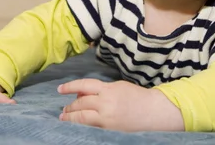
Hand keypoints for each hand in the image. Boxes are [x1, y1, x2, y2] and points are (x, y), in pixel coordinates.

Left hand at [58, 79, 183, 131]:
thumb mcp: (118, 87)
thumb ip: (101, 89)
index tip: (60, 89)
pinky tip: (77, 125)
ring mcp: (107, 117)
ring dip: (71, 117)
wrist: (154, 111)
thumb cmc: (137, 97)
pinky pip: (90, 127)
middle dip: (70, 107)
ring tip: (65, 118)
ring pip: (82, 117)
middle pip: (81, 103)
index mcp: (109, 89)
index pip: (84, 85)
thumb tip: (82, 93)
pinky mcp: (109, 129)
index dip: (70, 87)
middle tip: (63, 110)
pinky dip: (81, 125)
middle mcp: (106, 102)